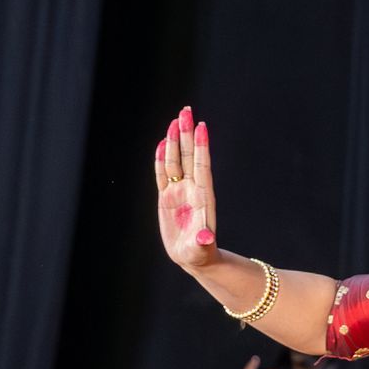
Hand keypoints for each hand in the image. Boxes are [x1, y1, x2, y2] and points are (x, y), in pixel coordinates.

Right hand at [154, 105, 218, 267]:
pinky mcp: (167, 197)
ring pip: (176, 161)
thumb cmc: (200, 253)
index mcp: (202, 197)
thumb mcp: (200, 248)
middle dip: (187, 134)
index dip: (201, 147)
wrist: (193, 257)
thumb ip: (202, 241)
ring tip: (175, 120)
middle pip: (189, 156)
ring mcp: (179, 191)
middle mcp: (191, 189)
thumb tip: (206, 237)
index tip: (202, 126)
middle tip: (186, 111)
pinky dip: (162, 158)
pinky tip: (163, 143)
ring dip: (175, 141)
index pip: (202, 167)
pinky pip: (163, 173)